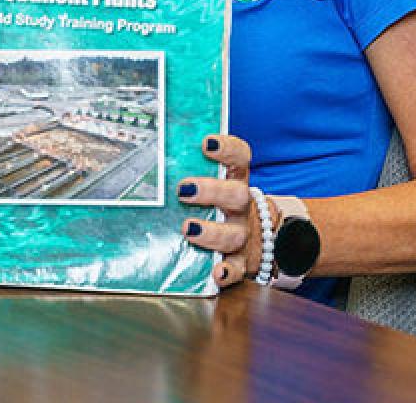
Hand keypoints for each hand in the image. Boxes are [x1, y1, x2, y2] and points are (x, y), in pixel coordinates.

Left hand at [177, 134, 257, 290]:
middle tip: (184, 189)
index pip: (240, 157)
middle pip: (236, 194)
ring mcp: (244, 235)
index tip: (206, 143)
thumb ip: (192, 168)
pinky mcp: (242, 262)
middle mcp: (242, 206)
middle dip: (211, 191)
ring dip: (211, 232)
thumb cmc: (222, 204)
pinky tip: (216, 273)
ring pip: (233, 233)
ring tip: (188, 229)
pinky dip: (228, 272)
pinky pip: (238, 270)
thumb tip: (151, 148)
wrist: (264, 238)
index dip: (227, 148)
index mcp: (236, 180)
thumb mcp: (215, 182)